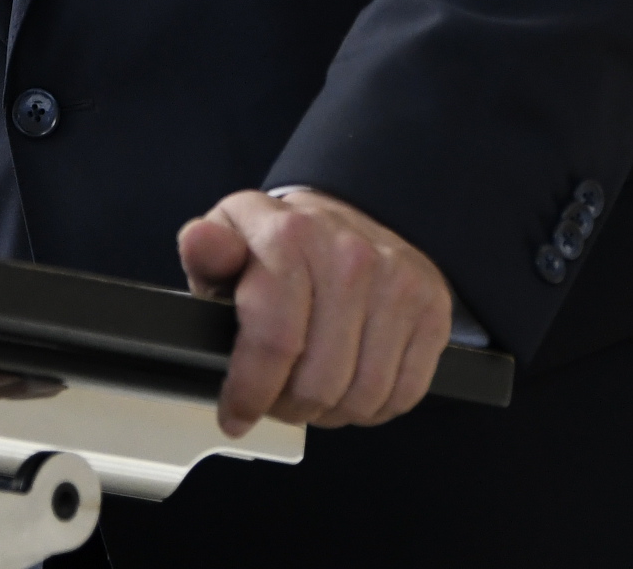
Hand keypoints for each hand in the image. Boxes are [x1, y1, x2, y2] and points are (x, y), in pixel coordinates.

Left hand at [173, 186, 453, 434]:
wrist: (343, 220)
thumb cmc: (282, 244)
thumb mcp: (230, 240)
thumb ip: (207, 248)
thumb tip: (201, 243)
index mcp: (291, 236)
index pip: (274, 341)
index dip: (250, 393)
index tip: (236, 413)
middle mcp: (350, 255)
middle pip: (318, 382)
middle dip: (288, 407)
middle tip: (277, 396)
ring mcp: (397, 282)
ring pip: (362, 396)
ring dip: (330, 411)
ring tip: (311, 389)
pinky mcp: (431, 308)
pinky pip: (403, 393)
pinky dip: (372, 407)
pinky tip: (350, 382)